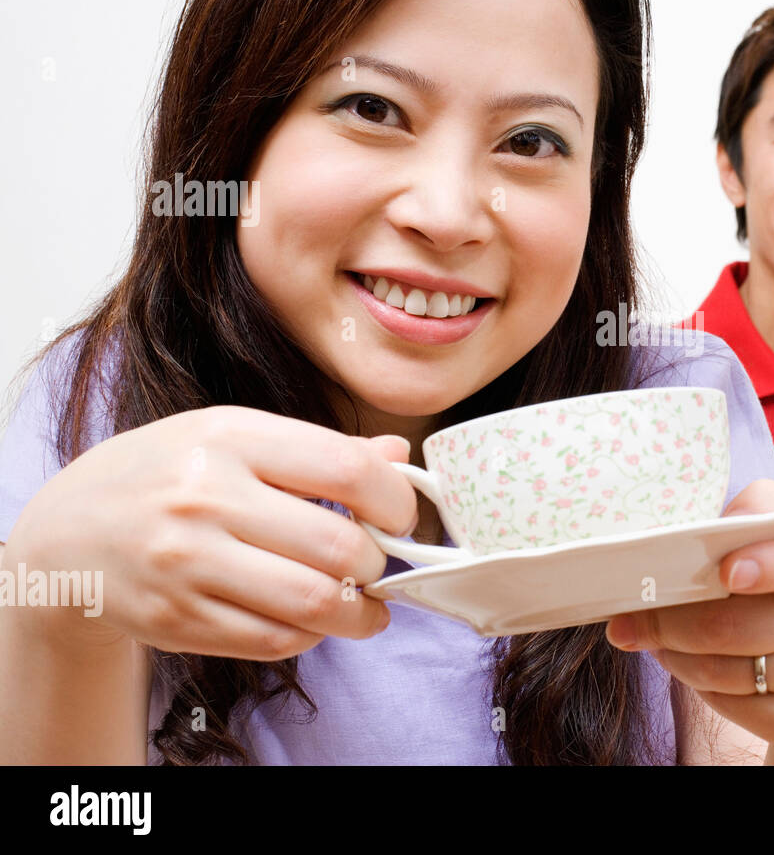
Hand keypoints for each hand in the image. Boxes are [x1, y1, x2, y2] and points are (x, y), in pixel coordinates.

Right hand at [4, 405, 416, 658]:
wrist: (69, 534)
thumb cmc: (170, 475)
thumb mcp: (234, 437)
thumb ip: (319, 448)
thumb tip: (398, 452)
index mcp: (230, 438)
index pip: (345, 468)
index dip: (395, 498)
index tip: (400, 513)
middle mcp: (206, 497)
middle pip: (338, 545)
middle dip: (379, 561)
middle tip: (378, 561)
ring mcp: (188, 563)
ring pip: (313, 603)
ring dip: (359, 611)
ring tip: (365, 602)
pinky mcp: (178, 619)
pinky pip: (275, 640)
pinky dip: (310, 634)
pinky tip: (312, 618)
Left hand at [605, 479, 773, 763]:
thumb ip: (739, 529)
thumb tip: (663, 556)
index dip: (769, 564)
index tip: (726, 572)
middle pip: (742, 622)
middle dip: (672, 622)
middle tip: (631, 621)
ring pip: (732, 668)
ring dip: (679, 657)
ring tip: (659, 644)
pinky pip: (742, 707)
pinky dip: (705, 691)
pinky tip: (697, 673)